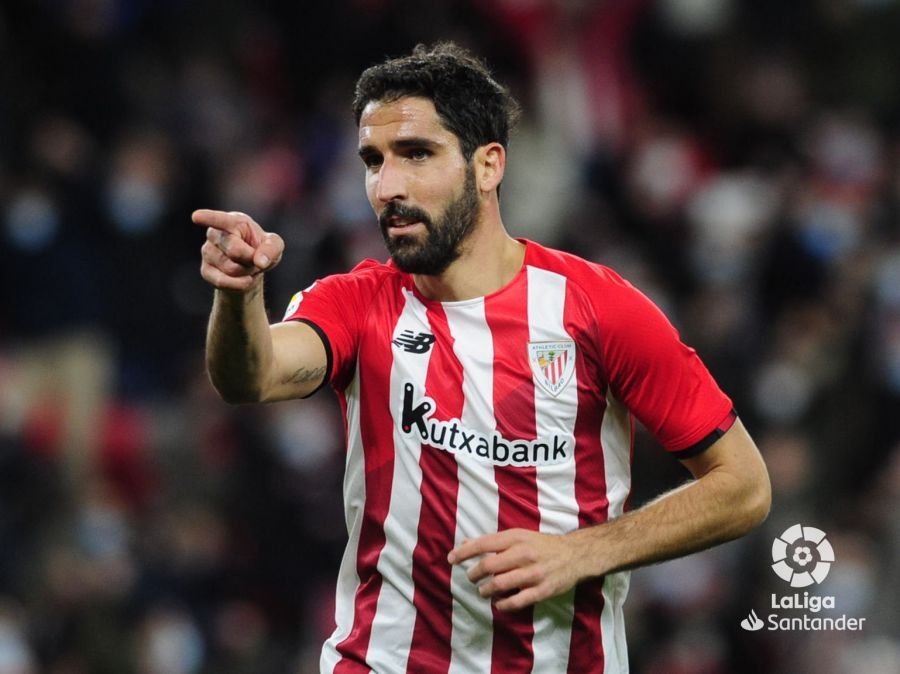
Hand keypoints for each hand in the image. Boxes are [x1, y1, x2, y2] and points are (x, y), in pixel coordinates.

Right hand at [193, 209, 284, 291]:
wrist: (251, 269)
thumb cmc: (262, 249)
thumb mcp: (275, 246)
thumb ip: (272, 249)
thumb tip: (260, 261)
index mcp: (233, 221)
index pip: (220, 219)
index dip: (208, 218)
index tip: (196, 217)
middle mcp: (215, 234)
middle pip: (234, 250)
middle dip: (250, 259)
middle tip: (254, 257)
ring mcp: (207, 252)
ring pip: (230, 268)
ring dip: (245, 272)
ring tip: (246, 266)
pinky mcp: (205, 270)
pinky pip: (222, 281)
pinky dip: (238, 284)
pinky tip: (243, 280)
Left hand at [447, 528, 584, 611]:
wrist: (575, 554)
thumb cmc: (542, 545)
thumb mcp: (519, 536)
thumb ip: (493, 542)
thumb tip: (465, 543)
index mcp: (516, 538)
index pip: (483, 544)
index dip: (464, 552)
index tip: (451, 559)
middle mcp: (523, 554)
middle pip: (488, 566)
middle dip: (473, 575)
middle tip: (471, 578)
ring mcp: (533, 573)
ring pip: (499, 585)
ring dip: (485, 591)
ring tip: (483, 591)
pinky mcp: (542, 590)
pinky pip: (516, 601)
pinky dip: (503, 604)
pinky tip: (499, 603)